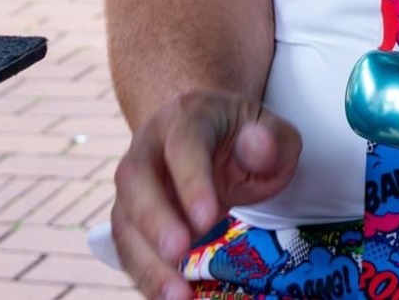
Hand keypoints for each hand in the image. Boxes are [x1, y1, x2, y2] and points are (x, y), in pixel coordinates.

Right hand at [111, 93, 299, 299]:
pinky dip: (144, 276)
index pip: (183, 146)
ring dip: (145, 260)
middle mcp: (149, 147)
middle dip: (155, 220)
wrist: (216, 139)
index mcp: (186, 117)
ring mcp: (135, 183)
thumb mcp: (273, 132)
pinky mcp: (131, 216)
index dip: (192, 182)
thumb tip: (256, 146)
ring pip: (124, 219)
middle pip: (137, 180)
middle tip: (180, 253)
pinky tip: (169, 297)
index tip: (209, 219)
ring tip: (176, 295)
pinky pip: (127, 247)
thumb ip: (271, 140)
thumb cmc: (248, 139)